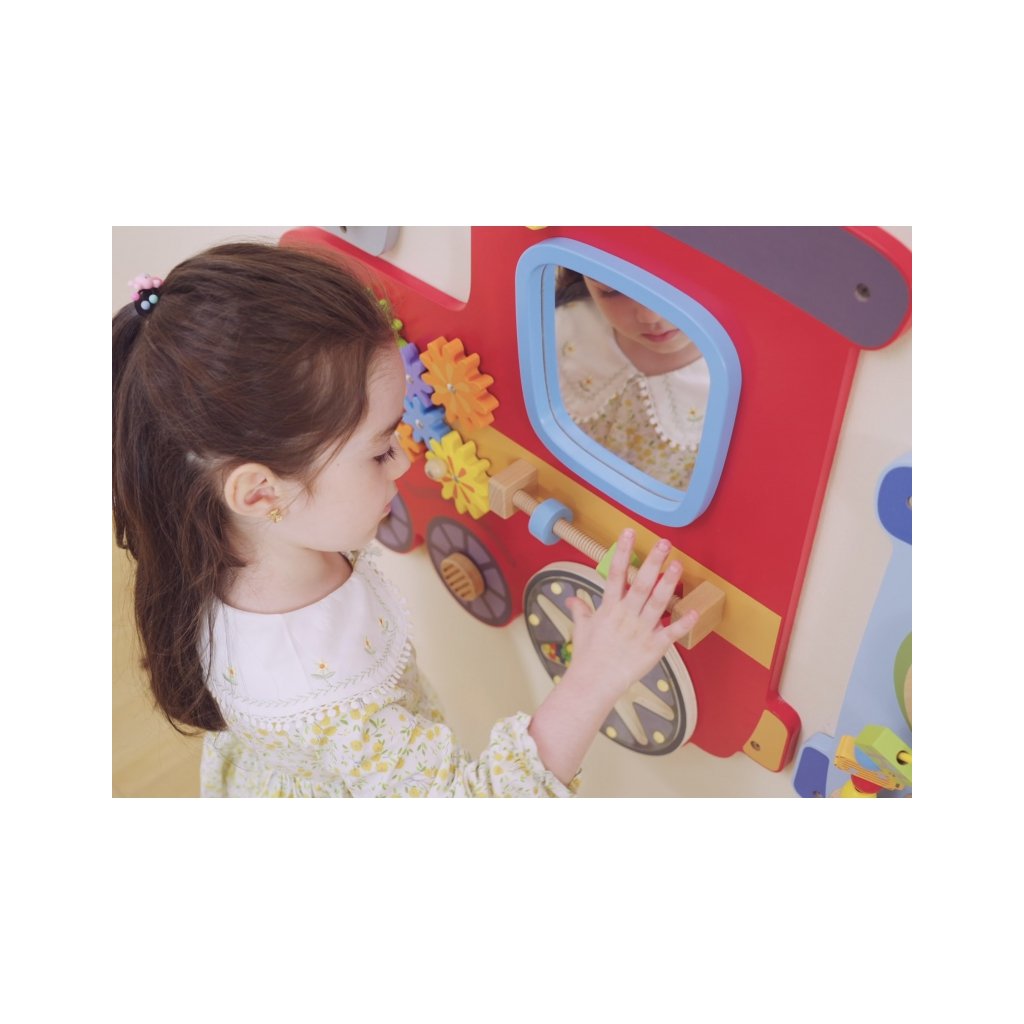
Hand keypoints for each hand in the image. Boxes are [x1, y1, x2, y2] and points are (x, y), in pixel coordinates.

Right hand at [563, 530, 698, 698]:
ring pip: (657, 603)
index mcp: (609, 608)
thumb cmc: (588, 656)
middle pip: (640, 584)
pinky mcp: (653, 648)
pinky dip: (683, 623)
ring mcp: (640, 631)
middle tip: (664, 544)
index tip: (629, 533)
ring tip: (677, 565)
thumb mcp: (582, 628)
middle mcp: (626, 616)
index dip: (623, 552)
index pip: (615, 574)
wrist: (594, 682)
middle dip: (652, 562)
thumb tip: (572, 598)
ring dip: (668, 583)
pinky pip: (671, 633)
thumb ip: (580, 610)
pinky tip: (695, 612)